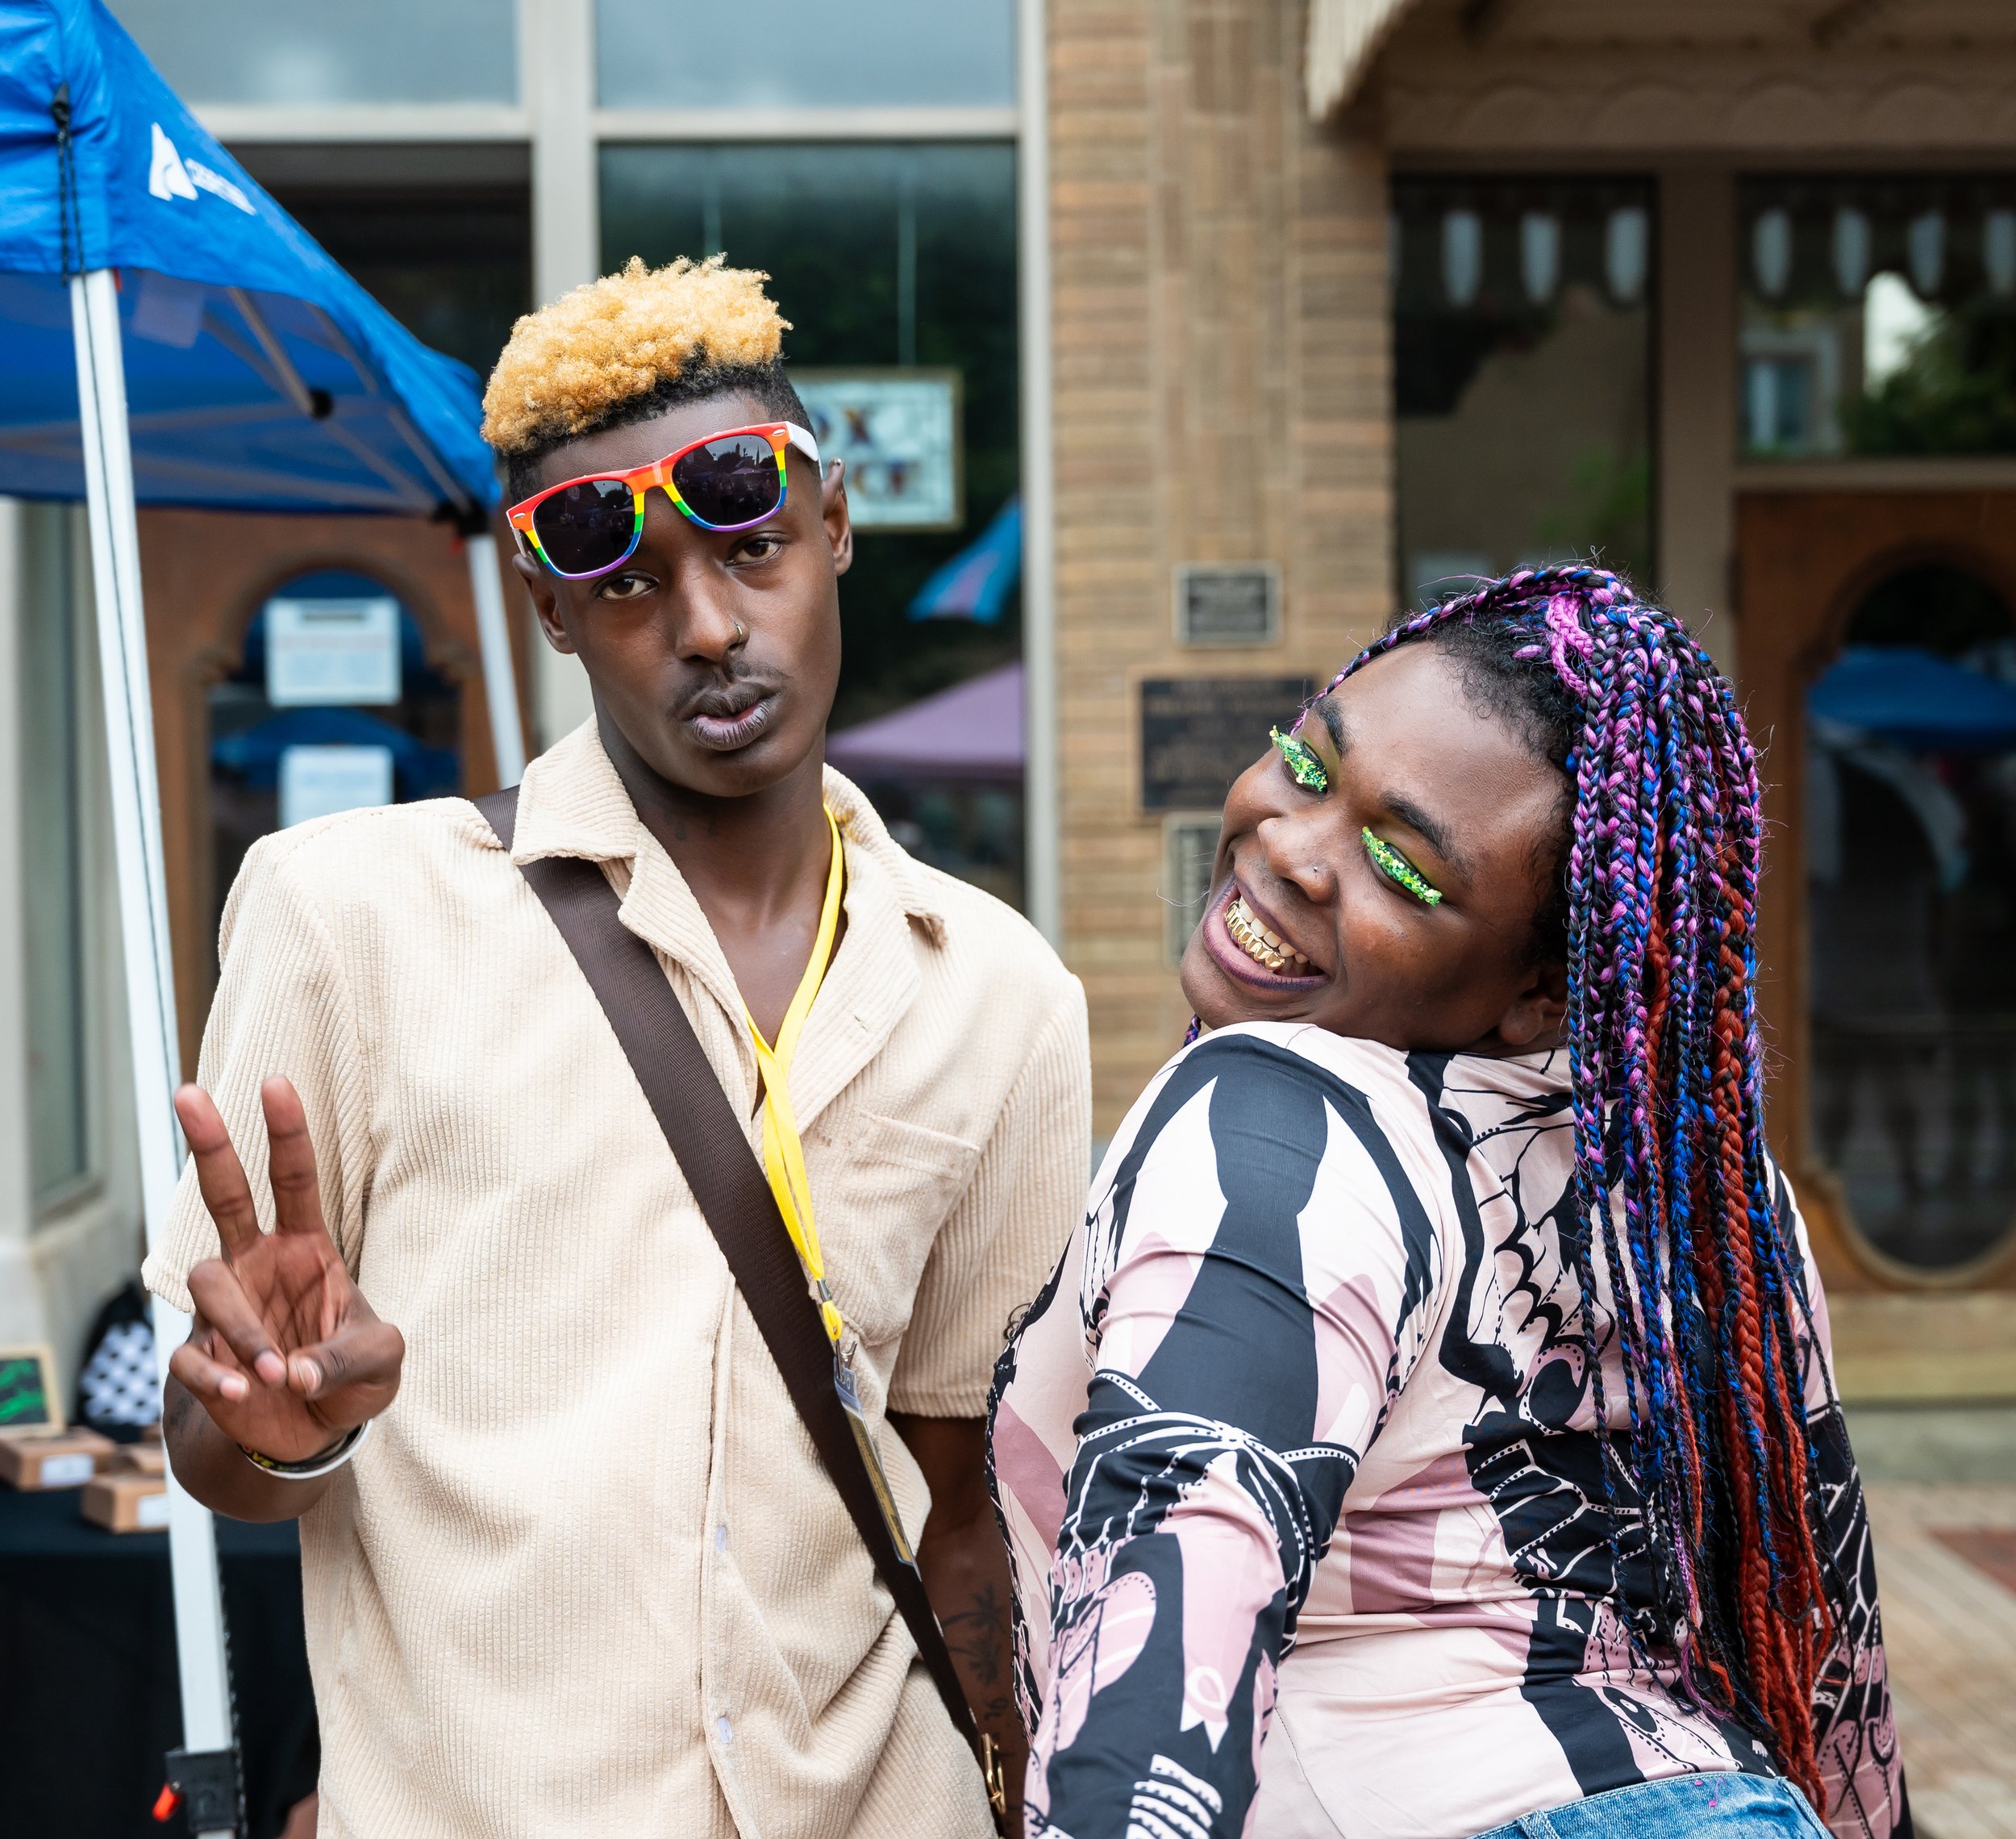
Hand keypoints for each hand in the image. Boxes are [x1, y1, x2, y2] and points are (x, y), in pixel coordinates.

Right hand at [168, 1077, 402, 1463]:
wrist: (314, 1431)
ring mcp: (226, 1308)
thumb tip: (294, 1373)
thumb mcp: (380, 1361)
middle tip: (189, 1093)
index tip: (276, 1082)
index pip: (294, 1180)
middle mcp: (258, 1266)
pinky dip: (217, 1375)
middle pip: (225, 1194)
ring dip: (240, 1328)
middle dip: (209, 1144)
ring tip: (274, 1374)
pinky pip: (193, 1354)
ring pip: (209, 1284)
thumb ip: (349, 1359)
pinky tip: (242, 1393)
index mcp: (306, 1249)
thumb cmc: (351, 1375)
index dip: (287, 1133)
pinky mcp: (204, 1356)